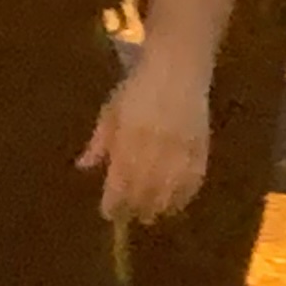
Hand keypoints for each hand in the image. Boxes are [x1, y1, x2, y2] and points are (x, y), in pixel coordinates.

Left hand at [80, 53, 212, 225]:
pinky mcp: (201, 148)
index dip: (114, 202)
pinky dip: (184, 197)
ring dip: (159, 207)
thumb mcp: (112, 109)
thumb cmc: (139, 87)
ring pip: (169, 191)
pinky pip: (194, 180)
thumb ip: (100, 140)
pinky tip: (175, 204)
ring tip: (150, 215)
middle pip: (144, 190)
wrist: (178, 67)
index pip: (120, 181)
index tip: (109, 213)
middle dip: (135, 208)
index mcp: (129, 137)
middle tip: (129, 217)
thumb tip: (84, 166)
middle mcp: (155, 146)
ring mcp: (181, 148)